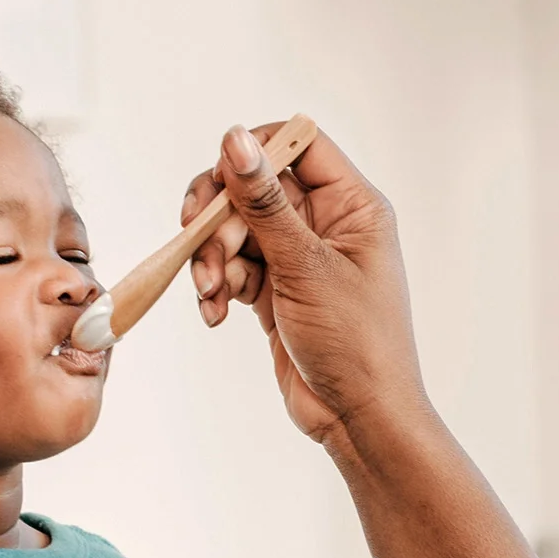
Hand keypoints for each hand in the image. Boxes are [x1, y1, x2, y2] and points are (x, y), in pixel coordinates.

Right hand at [183, 123, 430, 445]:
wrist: (358, 417)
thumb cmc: (356, 343)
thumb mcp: (306, 267)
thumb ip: (266, 203)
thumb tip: (236, 140)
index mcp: (353, 205)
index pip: (297, 143)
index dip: (253, 153)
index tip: (222, 182)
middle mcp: (326, 223)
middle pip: (254, 185)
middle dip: (219, 216)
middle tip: (200, 242)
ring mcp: (298, 257)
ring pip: (236, 229)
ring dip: (212, 257)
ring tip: (211, 292)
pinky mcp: (276, 289)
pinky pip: (233, 267)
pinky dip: (218, 285)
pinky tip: (217, 313)